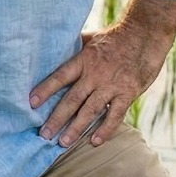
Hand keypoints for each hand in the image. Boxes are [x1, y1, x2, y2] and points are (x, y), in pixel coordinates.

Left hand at [28, 0, 175, 148]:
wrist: (145, 34)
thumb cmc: (115, 37)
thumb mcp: (91, 39)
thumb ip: (74, 48)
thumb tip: (54, 49)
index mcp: (84, 60)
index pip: (60, 76)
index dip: (45, 89)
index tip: (31, 103)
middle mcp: (95, 74)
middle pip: (72, 98)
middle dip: (56, 118)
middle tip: (44, 134)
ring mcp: (111, 85)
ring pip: (90, 110)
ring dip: (76, 127)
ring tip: (63, 142)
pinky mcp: (128, 93)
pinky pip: (115, 114)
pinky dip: (105, 129)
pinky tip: (94, 142)